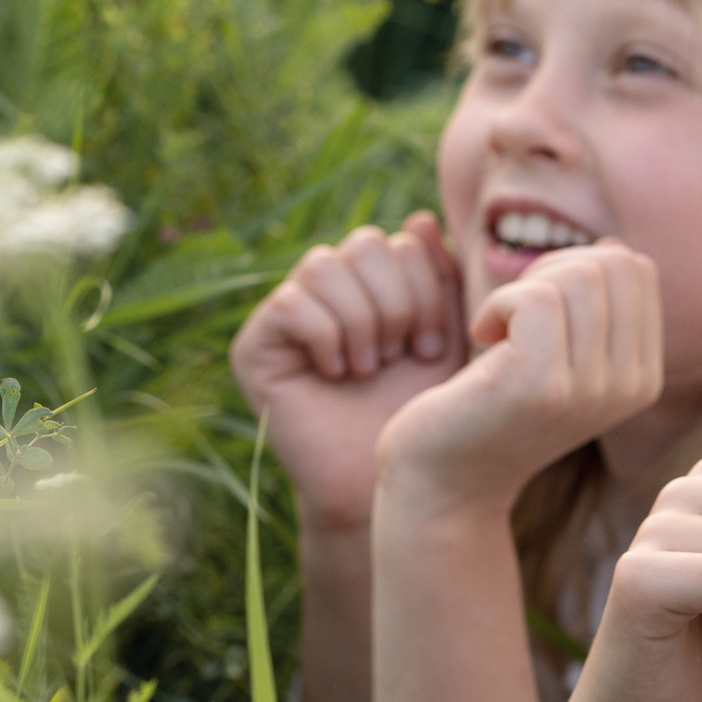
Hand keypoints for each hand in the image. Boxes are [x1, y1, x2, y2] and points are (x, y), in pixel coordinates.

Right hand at [229, 213, 462, 529]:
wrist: (381, 483)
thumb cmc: (417, 414)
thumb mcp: (445, 340)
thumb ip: (442, 280)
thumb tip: (421, 219)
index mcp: (372, 285)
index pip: (400, 242)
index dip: (426, 290)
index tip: (432, 348)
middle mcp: (326, 292)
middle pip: (364, 244)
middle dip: (396, 303)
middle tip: (399, 356)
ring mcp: (287, 315)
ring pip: (324, 266)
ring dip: (362, 322)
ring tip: (368, 368)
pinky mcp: (255, 346)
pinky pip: (291, 304)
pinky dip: (326, 338)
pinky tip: (337, 374)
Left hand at [374, 240, 664, 511]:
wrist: (446, 478)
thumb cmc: (494, 403)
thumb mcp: (564, 355)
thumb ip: (596, 307)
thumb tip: (611, 247)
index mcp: (644, 377)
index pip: (636, 270)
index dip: (576, 267)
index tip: (537, 310)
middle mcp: (630, 387)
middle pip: (614, 264)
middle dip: (553, 269)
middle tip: (513, 312)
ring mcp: (591, 390)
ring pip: (579, 275)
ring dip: (522, 286)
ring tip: (498, 327)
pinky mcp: (543, 388)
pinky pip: (534, 298)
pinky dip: (496, 303)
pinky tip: (479, 337)